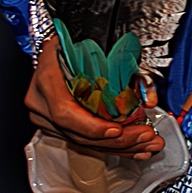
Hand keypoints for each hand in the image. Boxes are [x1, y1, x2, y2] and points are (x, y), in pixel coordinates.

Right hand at [26, 37, 164, 158]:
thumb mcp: (98, 48)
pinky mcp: (55, 125)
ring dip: (119, 146)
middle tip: (146, 137)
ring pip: (82, 141)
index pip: (64, 113)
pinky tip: (134, 149)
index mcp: (47, 79)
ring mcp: (45, 117)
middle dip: (117, 140)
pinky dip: (111, 145)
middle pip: (77, 133)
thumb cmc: (73, 43)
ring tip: (147, 145)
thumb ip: (127, 71)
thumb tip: (149, 99)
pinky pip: (84, 140)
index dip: (91, 126)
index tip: (116, 130)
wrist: (53, 45)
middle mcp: (41, 102)